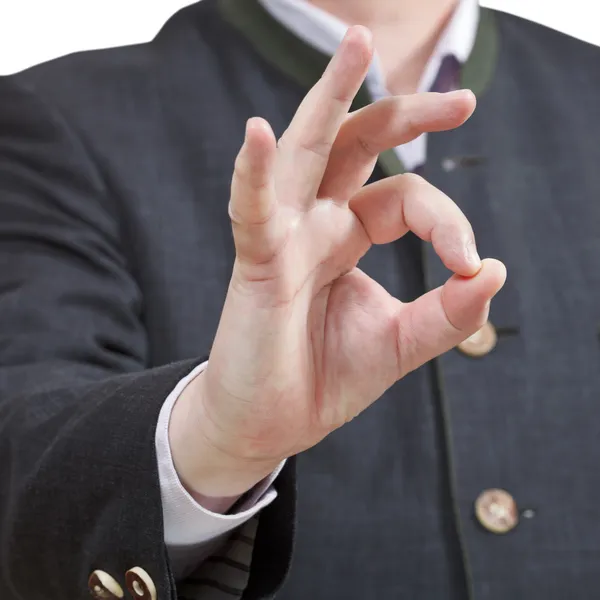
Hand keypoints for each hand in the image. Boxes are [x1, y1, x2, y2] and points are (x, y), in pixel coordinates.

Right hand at [170, 26, 505, 498]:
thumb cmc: (325, 378)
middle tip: (460, 101)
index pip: (404, 199)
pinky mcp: (255, 266)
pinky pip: (252, 212)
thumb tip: (494, 271)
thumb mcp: (400, 344)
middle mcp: (316, 226)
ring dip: (327, 99)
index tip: (470, 265)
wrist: (271, 423)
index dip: (447, 220)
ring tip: (354, 44)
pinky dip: (255, 175)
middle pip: (356, 149)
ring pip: (305, 155)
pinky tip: (258, 136)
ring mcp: (283, 239)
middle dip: (403, 114)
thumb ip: (446, 314)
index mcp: (348, 238)